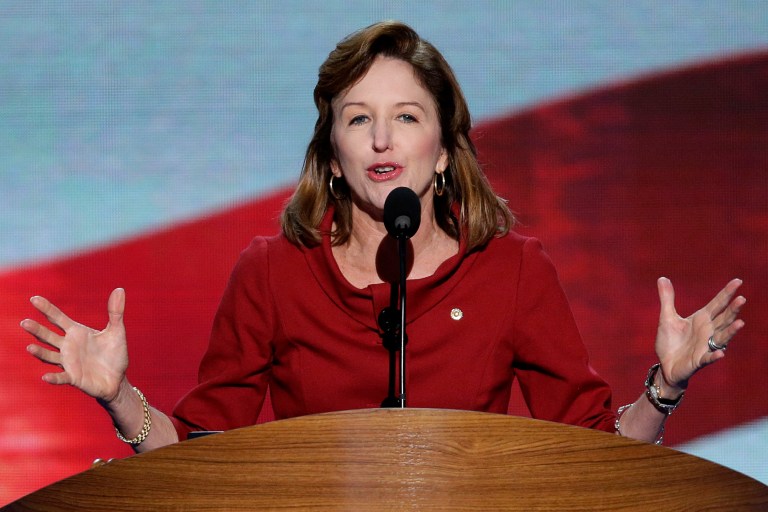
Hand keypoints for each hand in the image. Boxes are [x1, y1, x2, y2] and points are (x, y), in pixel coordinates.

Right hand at [21, 288, 128, 402]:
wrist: (118, 379)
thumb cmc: (114, 354)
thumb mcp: (117, 331)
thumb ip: (116, 312)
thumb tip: (120, 289)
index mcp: (77, 333)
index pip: (58, 318)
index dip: (47, 308)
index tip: (34, 299)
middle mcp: (68, 346)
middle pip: (48, 336)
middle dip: (37, 330)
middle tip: (25, 322)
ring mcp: (69, 362)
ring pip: (49, 356)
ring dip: (40, 352)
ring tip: (29, 347)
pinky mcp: (74, 378)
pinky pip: (62, 377)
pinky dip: (54, 377)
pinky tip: (46, 376)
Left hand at [655, 277, 745, 390]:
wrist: (666, 364)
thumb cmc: (670, 341)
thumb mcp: (667, 317)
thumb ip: (667, 298)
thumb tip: (662, 278)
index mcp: (701, 319)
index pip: (717, 304)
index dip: (727, 293)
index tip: (738, 281)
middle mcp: (708, 331)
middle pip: (723, 318)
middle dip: (733, 309)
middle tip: (742, 299)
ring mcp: (705, 346)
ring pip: (722, 337)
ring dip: (731, 331)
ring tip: (740, 323)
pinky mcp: (699, 360)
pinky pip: (709, 357)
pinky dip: (715, 355)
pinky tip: (721, 353)